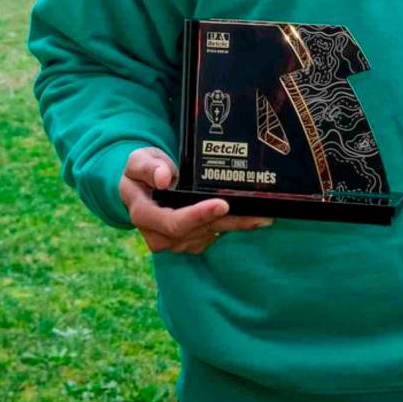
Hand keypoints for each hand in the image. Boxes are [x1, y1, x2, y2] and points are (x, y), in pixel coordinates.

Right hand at [119, 146, 272, 253]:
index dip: (199, 215)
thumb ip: (149, 167)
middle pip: (197, 232)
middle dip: (228, 223)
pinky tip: (251, 218)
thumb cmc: (142, 170)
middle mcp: (158, 234)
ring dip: (235, 226)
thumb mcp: (139, 160)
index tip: (222, 204)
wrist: (141, 186)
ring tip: (262, 216)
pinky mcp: (187, 241)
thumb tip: (164, 178)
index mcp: (143, 213)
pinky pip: (211, 236)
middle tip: (258, 216)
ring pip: (208, 236)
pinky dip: (230, 227)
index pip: (173, 221)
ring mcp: (173, 241)